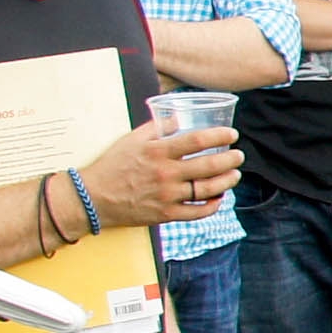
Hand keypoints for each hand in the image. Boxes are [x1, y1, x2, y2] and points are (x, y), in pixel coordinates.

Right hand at [92, 117, 240, 227]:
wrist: (92, 197)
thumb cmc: (112, 165)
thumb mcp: (131, 139)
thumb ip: (157, 127)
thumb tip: (179, 117)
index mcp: (158, 152)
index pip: (197, 140)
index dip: (219, 135)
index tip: (232, 134)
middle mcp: (165, 173)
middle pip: (209, 165)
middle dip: (230, 159)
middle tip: (239, 155)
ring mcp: (167, 196)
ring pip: (207, 189)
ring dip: (227, 182)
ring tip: (235, 175)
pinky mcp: (165, 215)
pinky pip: (197, 212)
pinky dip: (212, 206)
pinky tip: (219, 198)